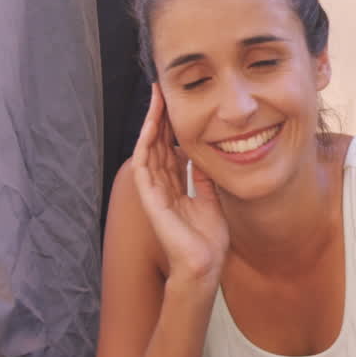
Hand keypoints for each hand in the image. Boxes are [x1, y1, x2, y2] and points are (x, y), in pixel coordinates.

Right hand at [133, 84, 229, 287]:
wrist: (204, 265)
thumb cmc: (207, 240)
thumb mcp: (211, 199)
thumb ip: (204, 177)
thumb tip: (205, 154)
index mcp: (175, 187)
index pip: (169, 150)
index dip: (172, 127)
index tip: (177, 104)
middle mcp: (161, 187)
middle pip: (157, 145)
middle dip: (159, 118)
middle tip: (163, 91)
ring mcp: (153, 193)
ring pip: (148, 150)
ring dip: (151, 124)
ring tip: (156, 99)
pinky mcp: (150, 200)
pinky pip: (143, 167)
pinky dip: (146, 145)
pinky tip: (151, 127)